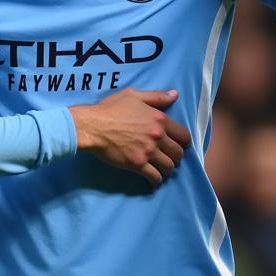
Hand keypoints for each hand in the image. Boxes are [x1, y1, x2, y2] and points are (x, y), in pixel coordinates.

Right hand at [70, 88, 191, 184]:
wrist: (92, 126)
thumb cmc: (110, 109)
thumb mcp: (133, 96)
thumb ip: (156, 97)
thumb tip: (174, 95)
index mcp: (159, 119)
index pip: (183, 135)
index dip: (183, 142)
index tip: (178, 145)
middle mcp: (157, 136)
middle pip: (178, 153)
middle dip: (176, 157)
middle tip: (169, 157)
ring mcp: (148, 151)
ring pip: (169, 166)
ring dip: (167, 169)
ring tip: (162, 169)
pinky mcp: (137, 164)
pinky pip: (155, 177)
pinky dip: (156, 180)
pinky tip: (154, 179)